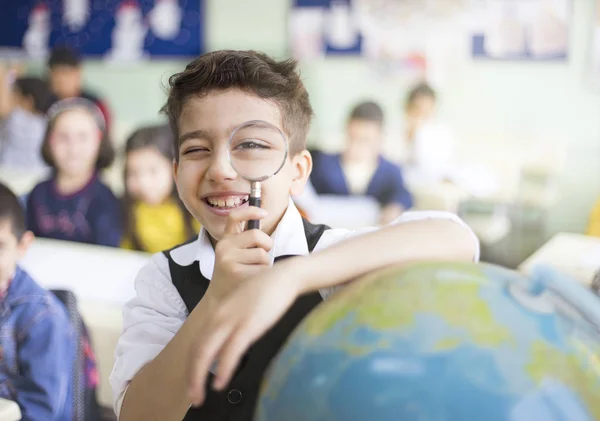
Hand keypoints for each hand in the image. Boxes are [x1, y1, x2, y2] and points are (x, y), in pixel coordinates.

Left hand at [187, 259, 301, 405]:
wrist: (284, 276)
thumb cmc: (266, 291)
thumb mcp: (243, 307)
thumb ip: (233, 325)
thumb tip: (229, 347)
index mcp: (218, 313)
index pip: (197, 343)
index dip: (192, 366)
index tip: (192, 383)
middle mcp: (219, 317)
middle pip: (198, 351)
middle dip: (192, 377)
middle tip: (192, 398)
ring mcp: (232, 320)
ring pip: (207, 353)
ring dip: (199, 378)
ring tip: (199, 397)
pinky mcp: (248, 325)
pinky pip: (231, 351)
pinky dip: (222, 369)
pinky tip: (220, 383)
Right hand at [207, 206, 273, 300]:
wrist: (220, 301)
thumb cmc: (235, 274)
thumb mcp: (235, 254)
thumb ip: (247, 240)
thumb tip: (265, 215)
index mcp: (225, 240)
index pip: (235, 216)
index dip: (250, 211)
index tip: (264, 212)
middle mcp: (224, 247)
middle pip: (257, 235)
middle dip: (267, 244)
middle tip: (264, 254)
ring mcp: (228, 260)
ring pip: (262, 254)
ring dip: (265, 264)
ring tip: (254, 271)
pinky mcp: (236, 274)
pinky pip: (263, 269)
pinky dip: (263, 275)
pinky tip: (253, 281)